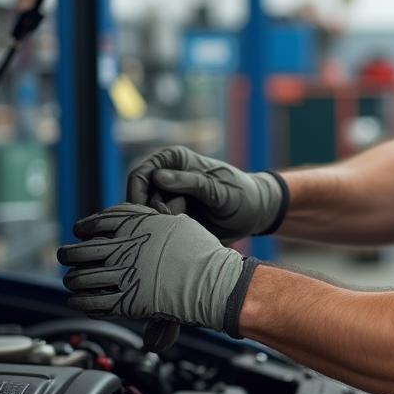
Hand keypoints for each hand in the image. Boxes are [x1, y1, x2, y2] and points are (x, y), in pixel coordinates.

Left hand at [57, 204, 256, 335]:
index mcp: (137, 224)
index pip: (98, 221)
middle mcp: (126, 247)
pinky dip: (81, 302)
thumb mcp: (178, 223)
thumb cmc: (202, 252)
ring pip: (81, 277)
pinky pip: (91, 302)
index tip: (80, 232)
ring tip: (71, 281)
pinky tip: (80, 301)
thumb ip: (155, 220)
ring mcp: (124, 274)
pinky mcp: (126, 301)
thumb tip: (144, 215)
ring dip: (72, 279)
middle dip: (67, 254)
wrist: (215, 281)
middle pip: (80, 249)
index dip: (84, 227)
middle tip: (65, 256)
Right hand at [127, 146, 286, 243]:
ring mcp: (168, 197)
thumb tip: (157, 176)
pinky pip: (158, 226)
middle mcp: (167, 176)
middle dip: (154, 215)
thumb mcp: (220, 191)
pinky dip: (166, 232)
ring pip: (148, 216)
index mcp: (175, 159)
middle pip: (140, 200)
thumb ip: (191, 183)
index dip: (138, 196)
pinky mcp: (172, 214)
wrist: (255, 214)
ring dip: (162, 225)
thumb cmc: (242, 196)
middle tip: (177, 222)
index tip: (152, 215)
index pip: (140, 175)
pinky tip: (184, 234)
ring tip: (187, 226)